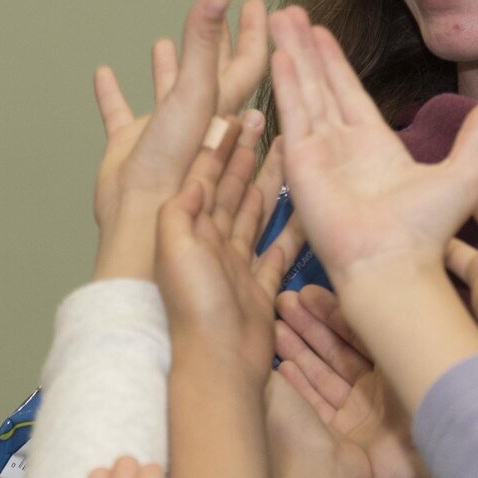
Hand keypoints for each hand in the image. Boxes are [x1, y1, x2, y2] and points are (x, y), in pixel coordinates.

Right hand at [92, 0, 267, 280]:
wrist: (139, 217)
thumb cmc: (177, 167)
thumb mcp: (195, 95)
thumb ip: (204, 45)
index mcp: (222, 107)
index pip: (249, 62)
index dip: (257, 33)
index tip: (260, 4)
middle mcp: (198, 120)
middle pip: (212, 73)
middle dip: (216, 43)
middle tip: (219, 13)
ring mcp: (163, 134)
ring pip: (167, 93)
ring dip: (168, 68)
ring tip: (163, 44)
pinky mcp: (130, 147)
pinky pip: (119, 115)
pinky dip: (112, 96)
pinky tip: (104, 76)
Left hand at [156, 136, 298, 386]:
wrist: (217, 364)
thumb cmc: (194, 308)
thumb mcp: (174, 247)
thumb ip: (181, 209)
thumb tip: (193, 178)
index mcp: (190, 229)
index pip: (203, 174)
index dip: (218, 143)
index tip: (234, 114)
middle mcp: (212, 243)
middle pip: (229, 188)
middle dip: (243, 154)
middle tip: (262, 121)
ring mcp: (236, 265)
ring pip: (253, 213)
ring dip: (266, 181)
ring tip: (285, 152)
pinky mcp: (258, 288)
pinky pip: (277, 251)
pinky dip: (290, 228)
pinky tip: (303, 208)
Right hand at [267, 6, 477, 283]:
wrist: (394, 262)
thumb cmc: (428, 230)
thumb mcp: (465, 171)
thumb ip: (477, 134)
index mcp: (377, 149)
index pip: (350, 94)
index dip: (334, 63)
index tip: (321, 32)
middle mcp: (343, 148)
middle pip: (320, 85)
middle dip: (305, 49)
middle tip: (288, 13)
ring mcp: (319, 154)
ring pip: (304, 91)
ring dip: (292, 53)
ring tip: (278, 18)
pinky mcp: (301, 163)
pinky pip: (294, 113)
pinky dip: (286, 81)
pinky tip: (279, 53)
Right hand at [275, 286, 442, 477]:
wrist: (426, 464)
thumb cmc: (424, 402)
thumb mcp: (408, 357)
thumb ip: (392, 328)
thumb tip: (381, 286)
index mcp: (396, 364)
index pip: (359, 331)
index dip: (331, 312)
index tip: (305, 293)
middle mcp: (377, 385)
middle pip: (337, 350)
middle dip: (309, 326)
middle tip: (282, 303)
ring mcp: (360, 411)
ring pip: (323, 374)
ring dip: (299, 351)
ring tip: (274, 329)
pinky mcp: (345, 435)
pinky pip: (318, 405)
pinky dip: (300, 387)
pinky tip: (281, 367)